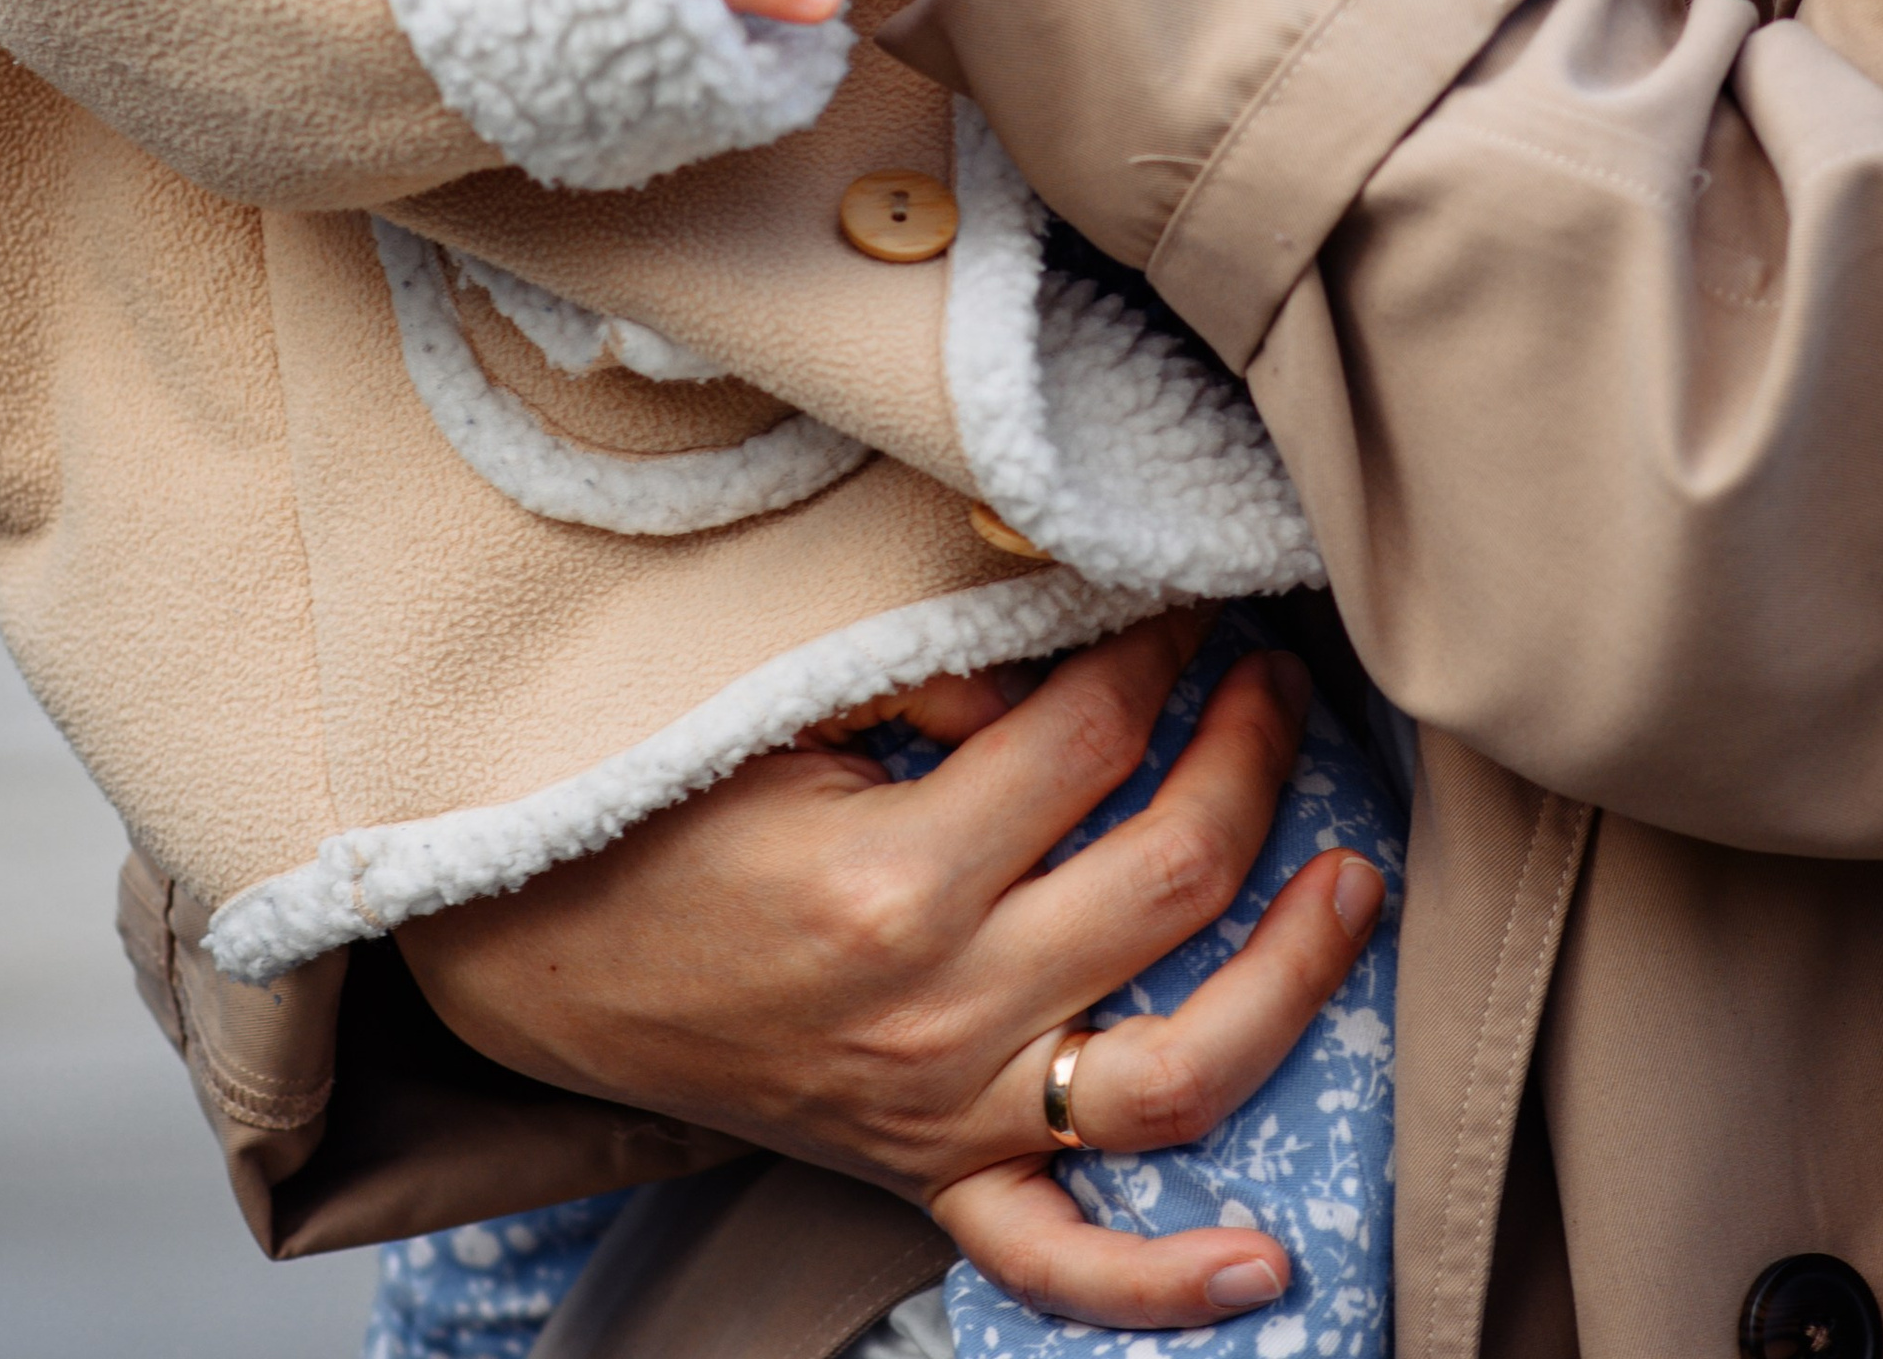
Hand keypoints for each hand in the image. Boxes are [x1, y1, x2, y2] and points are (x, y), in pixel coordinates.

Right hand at [395, 615, 1384, 1334]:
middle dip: (1247, 756)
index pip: (1095, 736)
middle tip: (1267, 681)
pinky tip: (1266, 1257)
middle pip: (1169, 879)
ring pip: (1176, 1073)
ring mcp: (945, 1116)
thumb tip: (1074, 642)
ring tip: (1349, 879)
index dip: (1157, 644)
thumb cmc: (654, 812)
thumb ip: (932, 675)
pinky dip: (1168, 1286)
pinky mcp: (931, 1181)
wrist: (534, 957)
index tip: (1184, 596)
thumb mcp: (777, 712)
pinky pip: (1062, 1264)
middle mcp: (940, 1016)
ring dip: (1290, 975)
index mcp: (895, 881)